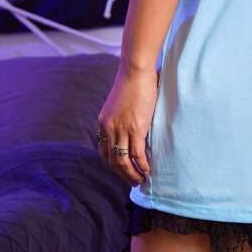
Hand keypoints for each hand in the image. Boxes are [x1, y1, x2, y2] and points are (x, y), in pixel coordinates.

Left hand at [97, 66, 157, 185]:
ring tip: (140, 180)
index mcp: (103, 122)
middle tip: (133, 181)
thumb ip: (121, 115)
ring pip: (123, 161)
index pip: (103, 151)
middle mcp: (109, 128)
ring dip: (131, 174)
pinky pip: (137, 154)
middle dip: (122, 174)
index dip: (112, 163)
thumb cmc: (131, 81)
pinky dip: (142, 165)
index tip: (122, 169)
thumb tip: (131, 122)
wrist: (135, 70)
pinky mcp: (135, 128)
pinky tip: (148, 170)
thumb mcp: (119, 102)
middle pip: (112, 160)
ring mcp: (121, 129)